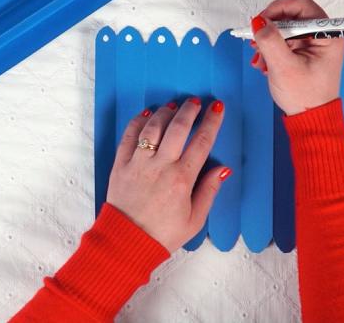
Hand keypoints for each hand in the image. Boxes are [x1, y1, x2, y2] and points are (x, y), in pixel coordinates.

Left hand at [105, 98, 229, 251]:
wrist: (127, 242)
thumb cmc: (163, 234)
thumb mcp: (195, 219)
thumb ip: (209, 190)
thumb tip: (223, 169)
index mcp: (182, 179)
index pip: (202, 142)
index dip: (212, 121)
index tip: (217, 107)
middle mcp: (161, 167)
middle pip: (178, 128)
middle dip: (189, 110)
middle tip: (195, 101)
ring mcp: (138, 164)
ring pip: (153, 128)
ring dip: (165, 112)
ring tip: (173, 106)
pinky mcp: (120, 165)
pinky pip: (129, 136)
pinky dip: (138, 122)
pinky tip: (146, 114)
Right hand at [250, 0, 343, 114]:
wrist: (310, 119)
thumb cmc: (305, 97)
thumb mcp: (284, 67)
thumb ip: (270, 41)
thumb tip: (258, 21)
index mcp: (328, 35)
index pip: (302, 5)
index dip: (279, 9)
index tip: (261, 20)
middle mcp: (323, 35)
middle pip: (292, 16)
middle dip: (271, 27)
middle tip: (256, 39)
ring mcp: (313, 43)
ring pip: (285, 28)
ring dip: (269, 40)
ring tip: (260, 57)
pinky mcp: (304, 52)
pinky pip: (284, 41)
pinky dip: (272, 48)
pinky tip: (264, 62)